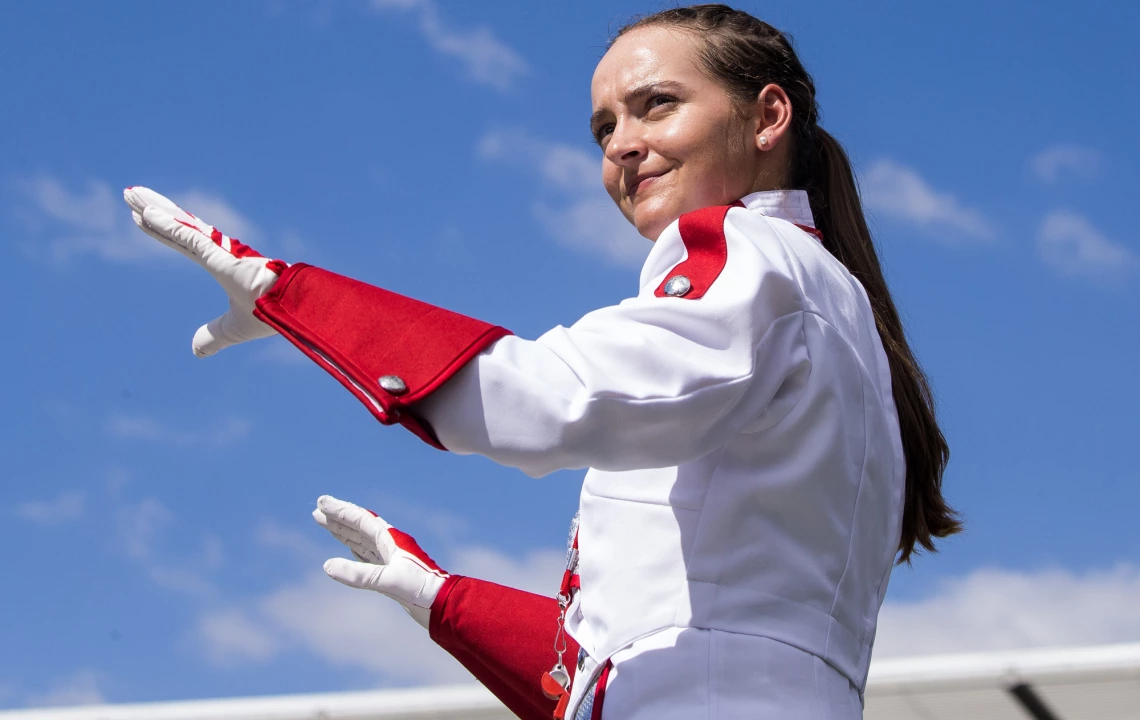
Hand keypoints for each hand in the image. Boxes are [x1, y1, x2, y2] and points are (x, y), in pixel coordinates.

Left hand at [123, 186, 287, 357]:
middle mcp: (218, 251)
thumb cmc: (272, 314)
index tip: (144, 217)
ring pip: (178, 225)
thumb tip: (196, 351)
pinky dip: (165, 225)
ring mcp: (218, 251)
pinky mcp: (218, 256)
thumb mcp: (234, 330)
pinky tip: (145, 214)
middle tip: (131, 194)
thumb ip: (214, 336)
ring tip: (131, 193)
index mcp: (222, 263)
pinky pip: (186, 237)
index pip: (185, 242)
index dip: (164, 229)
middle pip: (178, 226)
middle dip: (154, 209)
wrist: (294, 308)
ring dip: (153, 208)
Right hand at [313, 495, 448, 628]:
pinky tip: (349, 547)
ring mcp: (391, 558)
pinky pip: (368, 556)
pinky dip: (355, 549)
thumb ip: (360, 575)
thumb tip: (327, 566)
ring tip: (326, 524)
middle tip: (317, 511)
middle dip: (338, 519)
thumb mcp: (389, 581)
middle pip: (360, 527)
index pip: (361, 520)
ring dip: (344, 532)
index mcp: (391, 540)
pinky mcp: (391, 573)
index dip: (341, 511)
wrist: (443, 604)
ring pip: (363, 540)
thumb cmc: (422, 589)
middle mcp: (391, 545)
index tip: (322, 502)